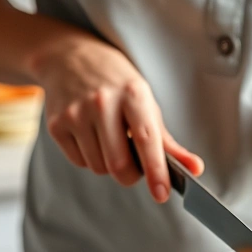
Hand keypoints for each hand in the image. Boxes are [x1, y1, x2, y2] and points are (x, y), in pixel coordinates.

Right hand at [32, 36, 202, 202]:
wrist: (71, 57)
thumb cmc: (117, 84)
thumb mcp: (146, 104)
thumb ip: (168, 142)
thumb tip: (195, 169)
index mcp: (133, 94)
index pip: (147, 141)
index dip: (155, 171)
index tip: (161, 193)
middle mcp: (102, 102)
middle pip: (118, 164)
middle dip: (130, 176)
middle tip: (134, 166)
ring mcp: (76, 113)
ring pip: (98, 167)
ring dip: (108, 165)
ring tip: (109, 140)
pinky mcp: (56, 124)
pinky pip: (79, 162)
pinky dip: (89, 158)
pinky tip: (91, 136)